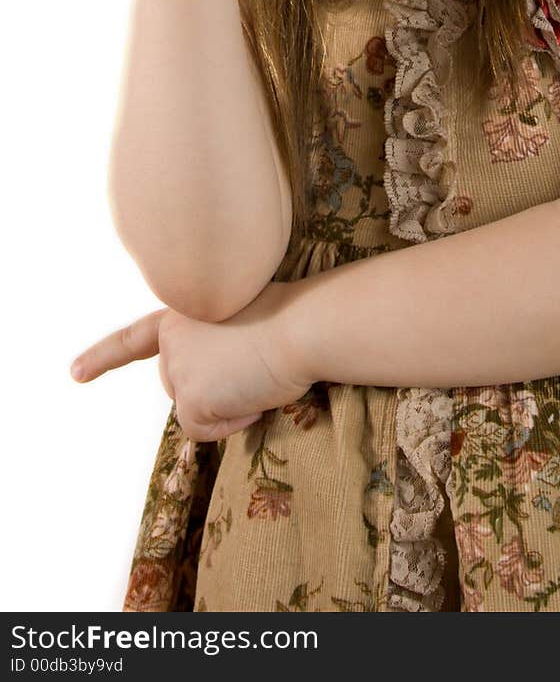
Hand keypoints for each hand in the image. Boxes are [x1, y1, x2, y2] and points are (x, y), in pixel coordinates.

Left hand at [69, 281, 315, 441]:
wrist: (301, 324)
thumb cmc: (290, 315)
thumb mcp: (241, 315)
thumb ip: (215, 338)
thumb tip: (220, 376)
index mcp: (183, 312)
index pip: (136, 338)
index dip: (104, 356)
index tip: (75, 374)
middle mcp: (170, 340)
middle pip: (179, 385)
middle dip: (213, 389)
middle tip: (252, 369)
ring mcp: (176, 368)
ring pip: (194, 408)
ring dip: (226, 405)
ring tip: (257, 376)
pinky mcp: (188, 397)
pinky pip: (204, 429)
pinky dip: (231, 423)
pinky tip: (252, 397)